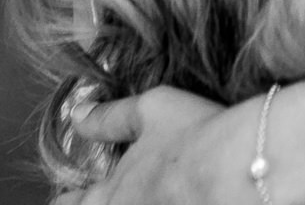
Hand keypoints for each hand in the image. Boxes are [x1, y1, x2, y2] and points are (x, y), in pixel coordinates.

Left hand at [53, 87, 250, 204]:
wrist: (239, 171)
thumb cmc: (195, 137)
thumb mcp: (150, 110)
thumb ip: (109, 117)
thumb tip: (78, 114)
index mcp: (111, 194)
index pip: (72, 204)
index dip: (68, 200)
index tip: (65, 198)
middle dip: (98, 203)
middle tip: (104, 196)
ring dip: (136, 202)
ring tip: (151, 195)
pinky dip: (168, 202)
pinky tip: (181, 197)